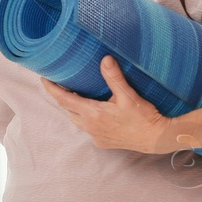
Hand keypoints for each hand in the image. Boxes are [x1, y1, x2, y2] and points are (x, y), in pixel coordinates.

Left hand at [41, 56, 176, 152]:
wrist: (157, 139)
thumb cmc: (144, 117)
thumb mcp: (129, 96)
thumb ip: (115, 77)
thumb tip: (105, 59)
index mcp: (93, 114)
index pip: (64, 100)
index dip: (52, 89)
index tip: (44, 79)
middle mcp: (90, 127)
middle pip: (67, 109)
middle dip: (62, 96)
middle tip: (60, 83)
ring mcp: (95, 136)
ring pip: (75, 119)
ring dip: (72, 108)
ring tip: (74, 94)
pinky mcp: (102, 142)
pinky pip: (86, 128)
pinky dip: (83, 118)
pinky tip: (90, 111)